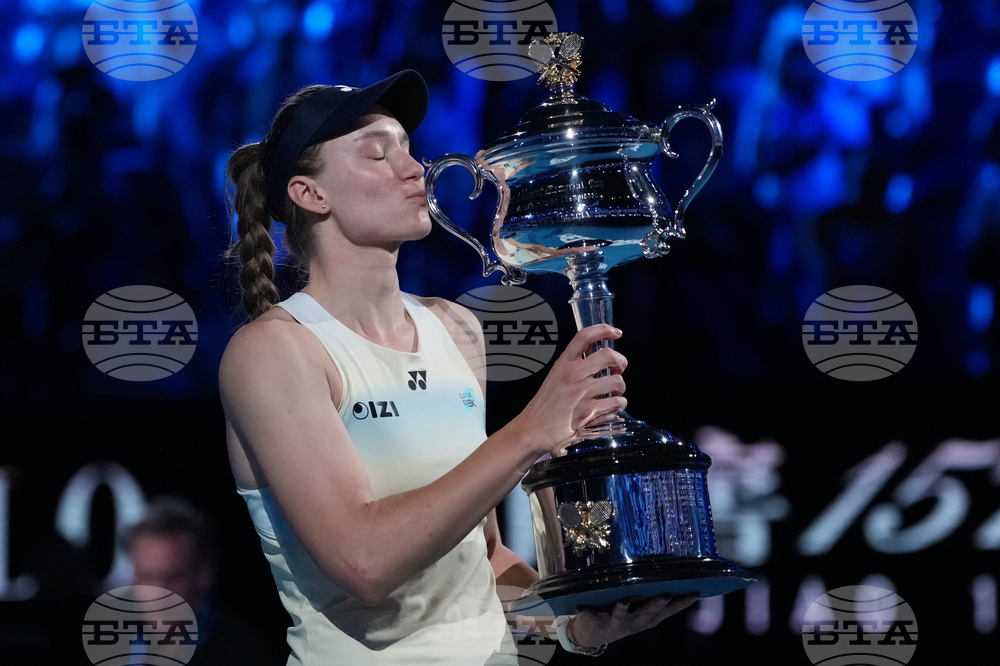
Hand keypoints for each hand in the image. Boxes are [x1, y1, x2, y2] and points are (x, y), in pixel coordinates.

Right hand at [510, 324, 626, 455]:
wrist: (533, 429)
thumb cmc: (544, 406)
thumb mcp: (555, 377)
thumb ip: (573, 367)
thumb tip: (597, 359)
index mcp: (563, 364)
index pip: (585, 336)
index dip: (604, 330)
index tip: (615, 332)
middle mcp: (573, 375)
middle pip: (608, 355)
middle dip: (620, 361)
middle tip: (618, 370)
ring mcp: (583, 393)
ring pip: (618, 381)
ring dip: (620, 389)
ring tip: (614, 394)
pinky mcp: (590, 412)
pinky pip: (616, 404)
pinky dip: (618, 407)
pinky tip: (610, 409)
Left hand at [569, 594, 698, 647]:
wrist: (593, 634)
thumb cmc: (622, 614)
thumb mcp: (639, 609)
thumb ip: (651, 596)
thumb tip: (668, 572)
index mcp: (647, 619)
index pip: (668, 612)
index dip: (682, 604)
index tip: (696, 593)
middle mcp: (634, 623)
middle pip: (647, 614)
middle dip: (656, 605)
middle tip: (666, 595)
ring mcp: (616, 623)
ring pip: (621, 615)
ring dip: (623, 608)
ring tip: (623, 600)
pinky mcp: (596, 622)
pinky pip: (591, 615)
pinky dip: (586, 610)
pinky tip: (580, 604)